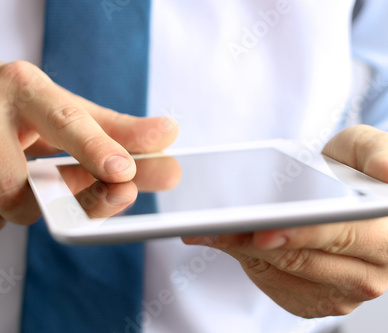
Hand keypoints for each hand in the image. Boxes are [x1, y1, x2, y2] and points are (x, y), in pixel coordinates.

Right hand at [0, 57, 177, 243]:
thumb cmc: (12, 105)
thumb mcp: (63, 109)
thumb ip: (115, 132)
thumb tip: (168, 139)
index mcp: (28, 88)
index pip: (67, 122)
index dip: (96, 151)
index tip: (122, 173)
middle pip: (18, 191)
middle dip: (30, 205)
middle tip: (25, 184)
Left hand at [183, 125, 387, 317]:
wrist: (336, 197)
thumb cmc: (349, 170)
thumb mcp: (364, 148)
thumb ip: (379, 154)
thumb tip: (386, 172)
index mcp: (386, 236)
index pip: (337, 236)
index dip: (298, 234)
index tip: (262, 232)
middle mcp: (371, 273)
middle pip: (299, 260)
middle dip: (252, 242)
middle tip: (213, 227)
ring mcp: (341, 293)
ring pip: (280, 274)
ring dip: (240, 252)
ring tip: (207, 231)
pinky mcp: (312, 301)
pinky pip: (272, 285)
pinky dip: (245, 262)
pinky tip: (225, 241)